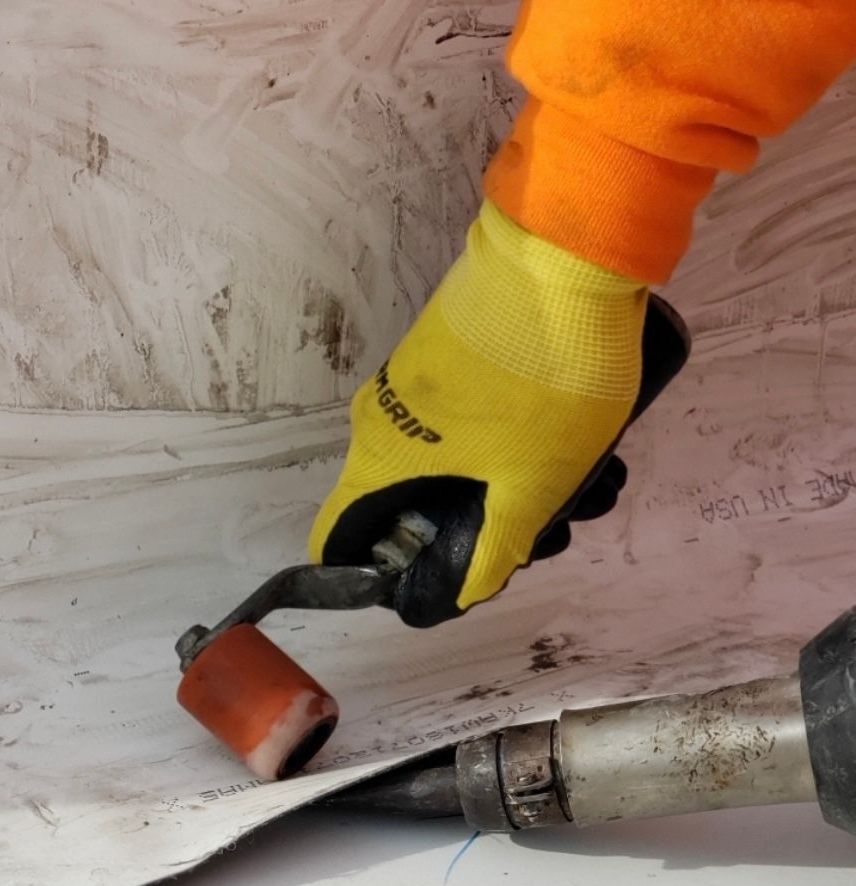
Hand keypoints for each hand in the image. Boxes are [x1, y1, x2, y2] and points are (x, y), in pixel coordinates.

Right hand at [309, 200, 688, 627]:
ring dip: (506, 483)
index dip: (374, 573)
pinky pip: (467, 417)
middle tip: (543, 532)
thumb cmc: (543, 381)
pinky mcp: (450, 348)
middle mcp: (381, 419)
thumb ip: (497, 548)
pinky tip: (577, 441)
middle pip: (406, 503)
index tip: (429, 581)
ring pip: (448, 459)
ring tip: (588, 484)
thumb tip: (467, 591)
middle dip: (471, 531)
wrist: (568, 252)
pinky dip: (511, 440)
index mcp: (381, 457)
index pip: (337, 535)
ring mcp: (415, 379)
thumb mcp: (534, 484)